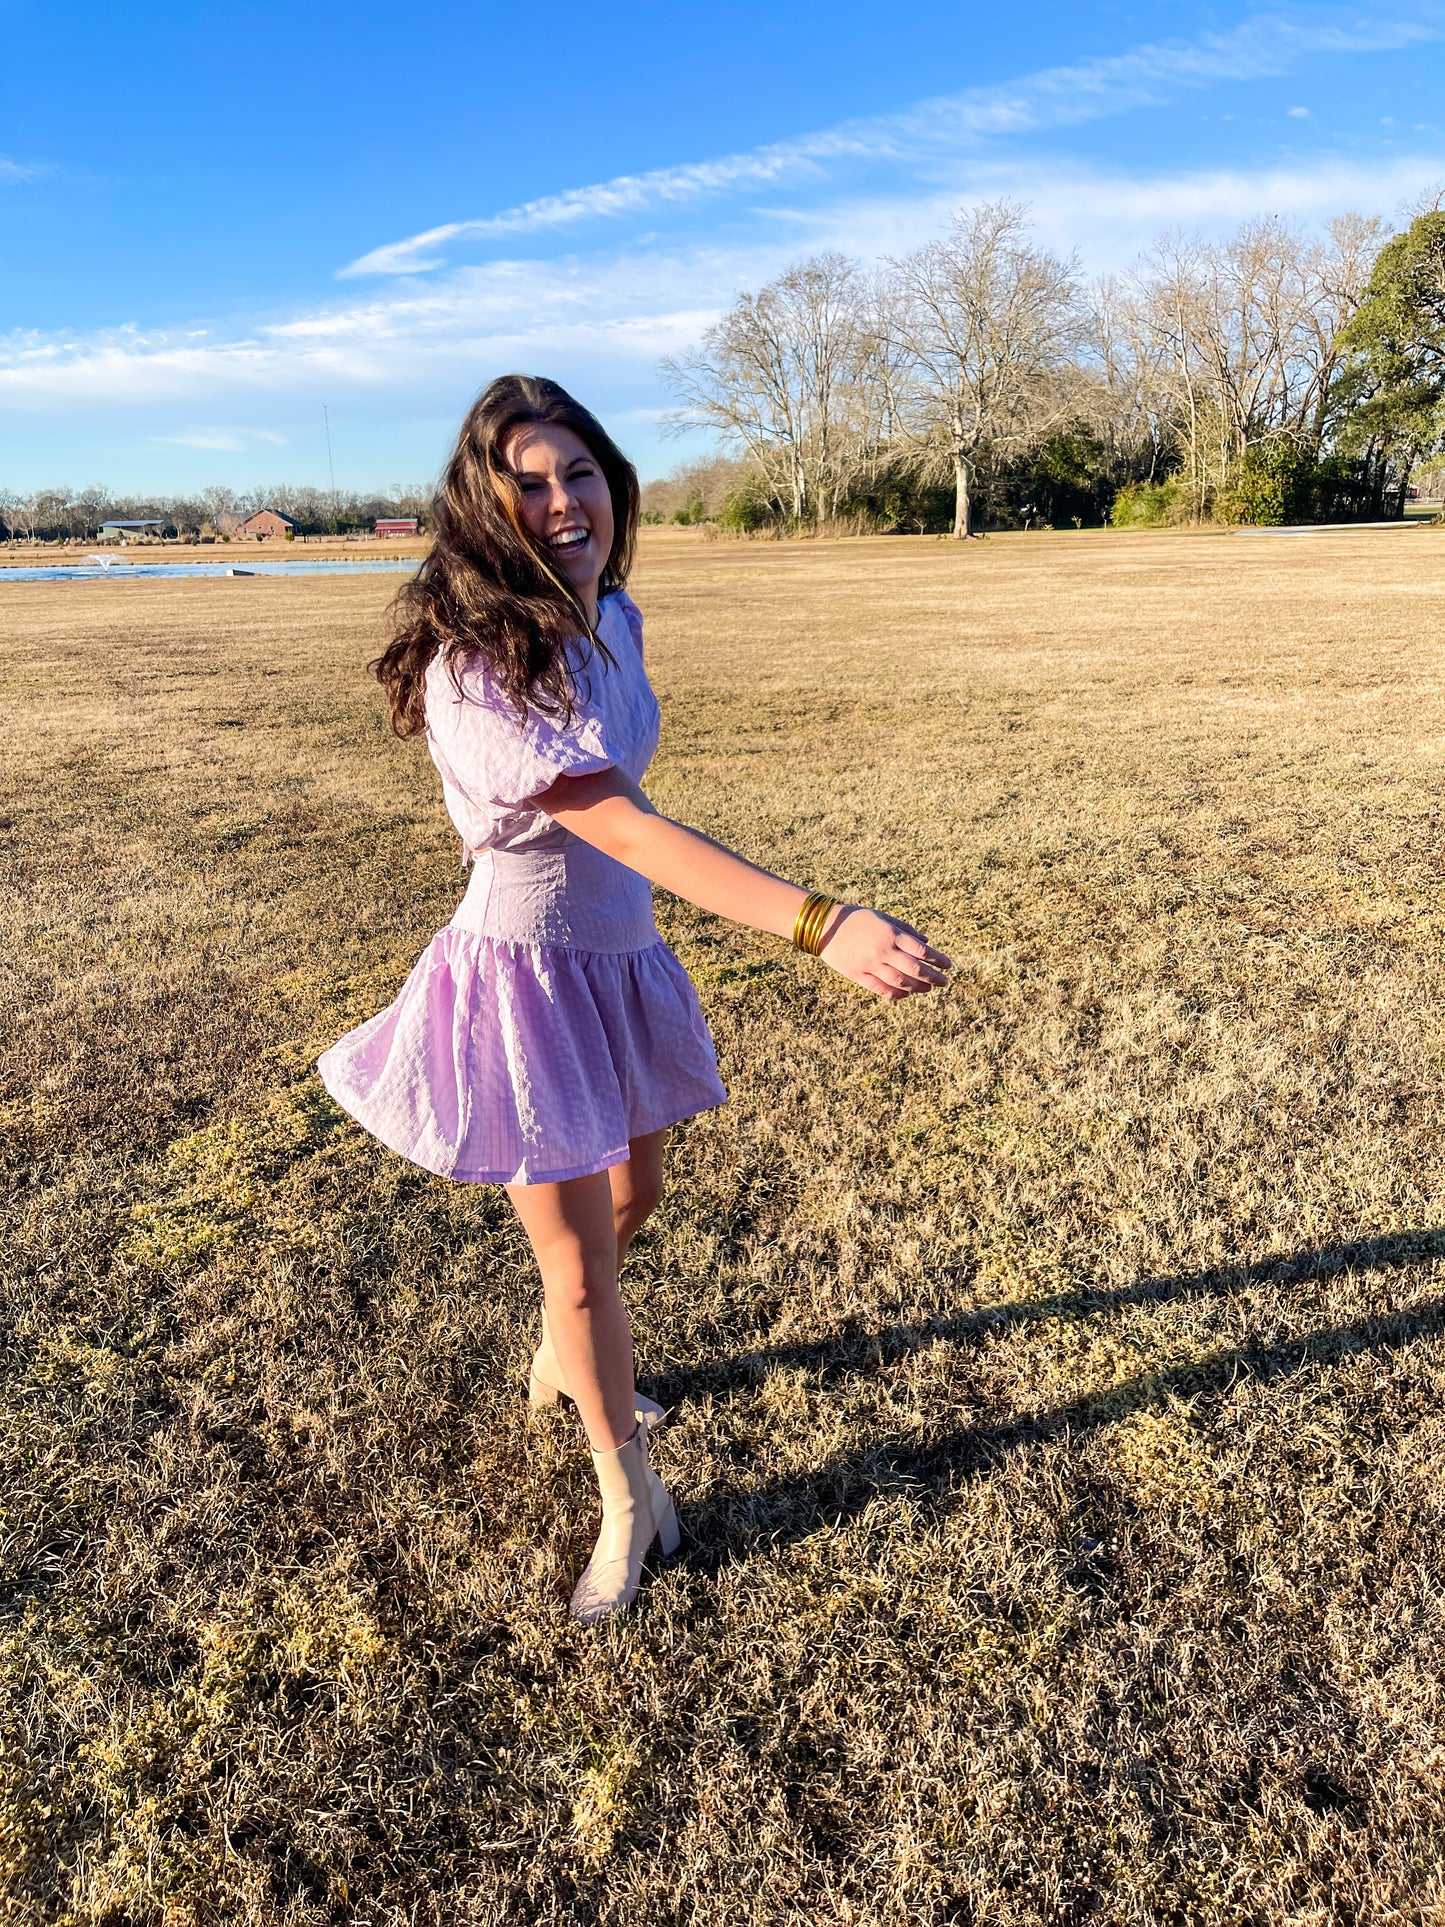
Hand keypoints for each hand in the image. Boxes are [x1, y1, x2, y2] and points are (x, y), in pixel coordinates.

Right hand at [817, 906, 951, 1001]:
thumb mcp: (883, 918)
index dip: (937, 959)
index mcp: (890, 934)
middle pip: (915, 969)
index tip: (948, 965)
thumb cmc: (857, 919)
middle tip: (945, 982)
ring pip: (900, 981)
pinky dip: (897, 993)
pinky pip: (882, 989)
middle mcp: (883, 951)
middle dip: (933, 977)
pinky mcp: (859, 975)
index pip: (921, 951)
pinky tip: (907, 993)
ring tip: (929, 989)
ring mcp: (870, 965)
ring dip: (918, 987)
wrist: (825, 927)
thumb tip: (926, 943)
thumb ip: (905, 930)